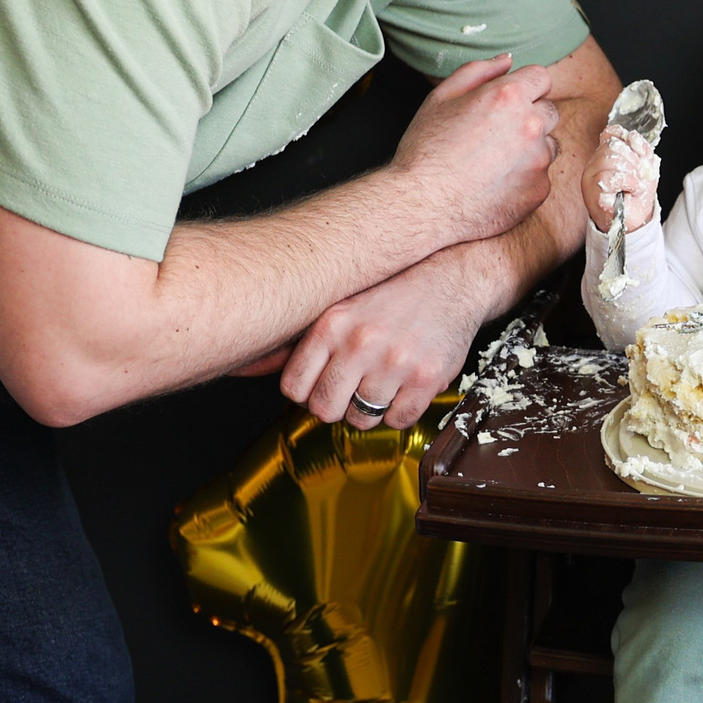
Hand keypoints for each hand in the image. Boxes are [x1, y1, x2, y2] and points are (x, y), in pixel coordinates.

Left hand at [272, 251, 489, 429]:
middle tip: (352, 390)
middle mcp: (360, 343)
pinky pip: (399, 421)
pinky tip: (405, 387)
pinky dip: (400, 411)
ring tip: (383, 382)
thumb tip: (250, 365)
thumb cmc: (393, 295)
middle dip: (337, 406)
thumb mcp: (341, 307)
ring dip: (371, 408)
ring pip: (361, 420)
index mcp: (332, 324)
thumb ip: (303, 340)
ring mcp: (395, 362)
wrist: (453, 281)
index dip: (307, 392)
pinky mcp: (426, 378)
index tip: (322, 384)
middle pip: (324, 409)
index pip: (294, 388)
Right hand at [394, 55, 559, 244]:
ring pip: (548, 145)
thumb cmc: (426, 150)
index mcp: (510, 96)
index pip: (541, 78)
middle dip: (529, 117)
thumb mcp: (441, 97)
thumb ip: (479, 71)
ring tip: (494, 162)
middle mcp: (532, 125)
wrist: (423, 204)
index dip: (524, 89)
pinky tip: (496, 183)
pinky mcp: (540, 190)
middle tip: (495, 135)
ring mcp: (540, 160)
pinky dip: (525, 178)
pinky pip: (541, 177)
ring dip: (531, 149)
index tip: (507, 104)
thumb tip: (507, 61)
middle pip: (549, 111)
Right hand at [581, 122, 660, 232]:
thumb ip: (641, 150)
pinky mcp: (592, 193)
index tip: (640, 153)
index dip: (628, 139)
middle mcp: (594, 164)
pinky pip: (608, 177)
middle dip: (634, 160)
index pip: (611, 133)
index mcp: (605, 155)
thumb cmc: (636, 197)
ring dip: (632, 173)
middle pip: (612, 145)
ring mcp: (590, 178)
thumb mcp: (645, 168)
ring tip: (636, 185)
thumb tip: (634, 138)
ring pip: (610, 159)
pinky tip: (632, 190)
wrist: (634, 222)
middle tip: (639, 176)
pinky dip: (627, 182)